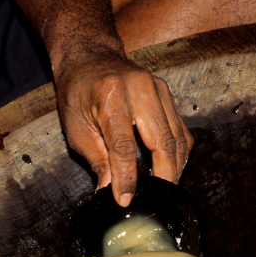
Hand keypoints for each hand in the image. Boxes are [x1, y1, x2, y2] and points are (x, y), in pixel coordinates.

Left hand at [55, 49, 192, 205]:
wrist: (90, 57)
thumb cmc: (78, 91)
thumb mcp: (75, 126)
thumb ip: (95, 157)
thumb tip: (108, 188)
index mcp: (110, 95)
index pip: (124, 146)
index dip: (127, 177)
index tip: (125, 199)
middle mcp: (139, 88)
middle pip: (162, 141)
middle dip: (163, 175)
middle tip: (159, 199)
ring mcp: (157, 88)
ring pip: (177, 137)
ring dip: (175, 167)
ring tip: (166, 188)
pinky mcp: (167, 93)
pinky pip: (180, 129)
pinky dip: (178, 152)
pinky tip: (171, 168)